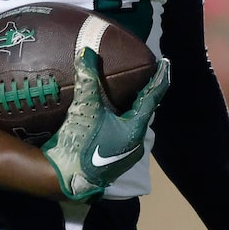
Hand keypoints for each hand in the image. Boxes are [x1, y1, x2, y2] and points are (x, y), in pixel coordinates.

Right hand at [42, 47, 168, 200]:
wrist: (62, 178)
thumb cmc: (79, 143)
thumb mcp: (84, 108)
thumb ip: (87, 79)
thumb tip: (87, 51)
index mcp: (135, 129)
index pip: (152, 98)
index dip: (159, 79)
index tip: (165, 64)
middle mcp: (137, 143)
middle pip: (145, 112)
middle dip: (145, 94)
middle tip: (144, 76)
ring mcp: (126, 154)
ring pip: (134, 125)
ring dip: (132, 109)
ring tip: (128, 93)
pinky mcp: (115, 160)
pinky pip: (124, 134)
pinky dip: (122, 121)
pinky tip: (113, 115)